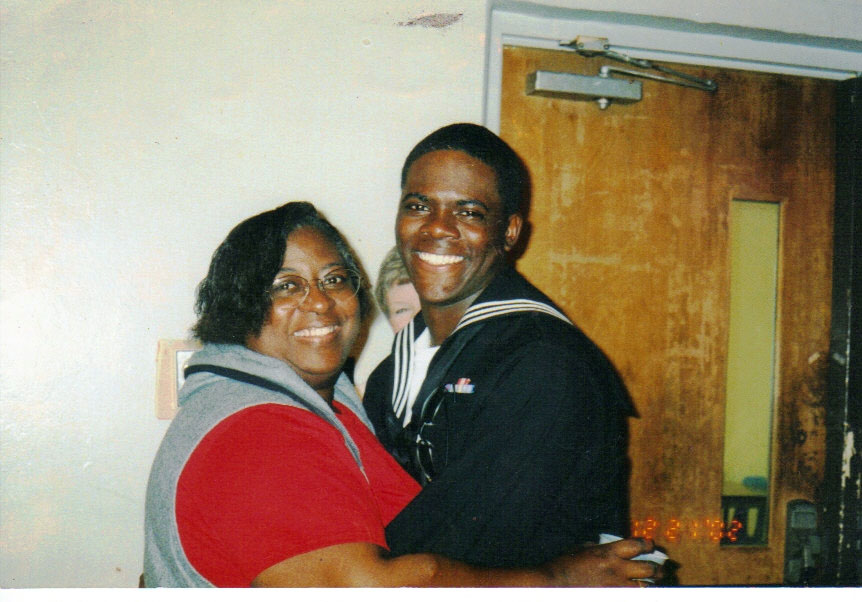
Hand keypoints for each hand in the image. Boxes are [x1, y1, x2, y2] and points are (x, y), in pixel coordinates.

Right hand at [547, 538, 663, 586]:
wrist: (554, 585)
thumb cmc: (564, 565)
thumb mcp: (581, 549)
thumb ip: (598, 548)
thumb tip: (607, 548)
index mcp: (608, 552)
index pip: (637, 545)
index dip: (648, 545)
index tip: (651, 546)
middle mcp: (616, 570)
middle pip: (648, 569)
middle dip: (659, 570)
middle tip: (662, 570)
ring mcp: (616, 588)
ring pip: (645, 588)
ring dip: (652, 586)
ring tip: (656, 585)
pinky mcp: (614, 598)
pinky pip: (633, 597)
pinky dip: (638, 595)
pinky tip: (641, 593)